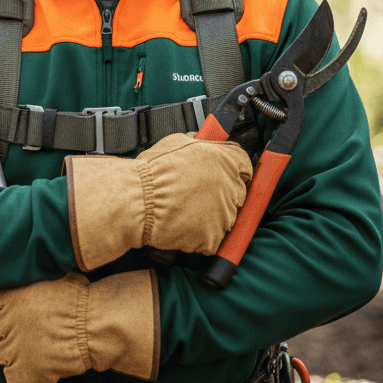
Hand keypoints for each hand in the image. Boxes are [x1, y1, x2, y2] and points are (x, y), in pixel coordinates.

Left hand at [0, 269, 158, 382]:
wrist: (92, 325)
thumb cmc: (77, 299)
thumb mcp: (48, 277)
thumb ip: (25, 280)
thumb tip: (10, 279)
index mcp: (6, 298)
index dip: (0, 313)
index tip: (8, 318)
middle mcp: (2, 323)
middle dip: (11, 334)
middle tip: (36, 332)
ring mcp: (10, 350)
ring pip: (4, 357)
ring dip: (19, 355)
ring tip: (44, 347)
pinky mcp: (21, 373)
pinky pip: (15, 380)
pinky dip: (27, 377)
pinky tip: (44, 365)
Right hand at [64, 134, 251, 271]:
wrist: (136, 201)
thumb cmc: (151, 174)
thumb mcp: (177, 143)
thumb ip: (199, 145)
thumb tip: (202, 142)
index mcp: (226, 160)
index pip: (245, 165)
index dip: (234, 171)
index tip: (227, 176)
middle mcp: (230, 185)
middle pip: (237, 194)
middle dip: (220, 196)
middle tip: (197, 197)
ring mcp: (224, 213)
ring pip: (225, 218)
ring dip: (209, 217)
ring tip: (184, 211)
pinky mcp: (213, 237)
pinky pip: (211, 240)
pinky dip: (198, 237)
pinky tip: (181, 226)